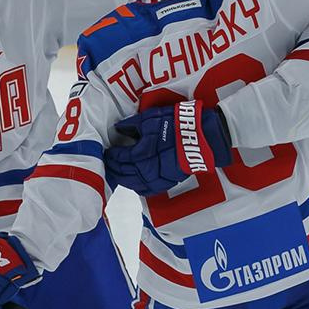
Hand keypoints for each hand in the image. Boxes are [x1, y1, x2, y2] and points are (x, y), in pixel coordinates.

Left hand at [103, 99, 232, 195]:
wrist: (201, 137)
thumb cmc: (176, 125)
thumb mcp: (150, 118)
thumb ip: (131, 124)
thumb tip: (118, 128)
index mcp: (139, 154)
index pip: (118, 158)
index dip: (111, 155)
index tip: (107, 151)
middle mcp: (144, 170)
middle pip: (122, 173)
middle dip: (113, 168)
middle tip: (108, 163)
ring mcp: (156, 179)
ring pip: (132, 184)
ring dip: (122, 178)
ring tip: (116, 173)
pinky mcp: (165, 183)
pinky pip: (145, 190)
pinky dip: (136, 186)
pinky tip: (133, 182)